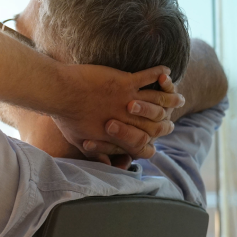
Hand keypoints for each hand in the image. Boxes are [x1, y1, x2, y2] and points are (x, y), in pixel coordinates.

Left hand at [52, 64, 184, 163]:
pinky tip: (166, 71)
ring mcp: (129, 99)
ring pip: (158, 101)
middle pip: (158, 124)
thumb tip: (106, 164)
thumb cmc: (66, 118)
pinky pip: (149, 77)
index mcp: (118, 135)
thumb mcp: (80, 142)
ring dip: (170, 97)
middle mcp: (128, 119)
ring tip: (177, 94)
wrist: (59, 92)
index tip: (158, 134)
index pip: (145, 145)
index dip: (153, 140)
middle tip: (175, 112)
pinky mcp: (125, 81)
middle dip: (167, 119)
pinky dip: (160, 74)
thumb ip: (96, 153)